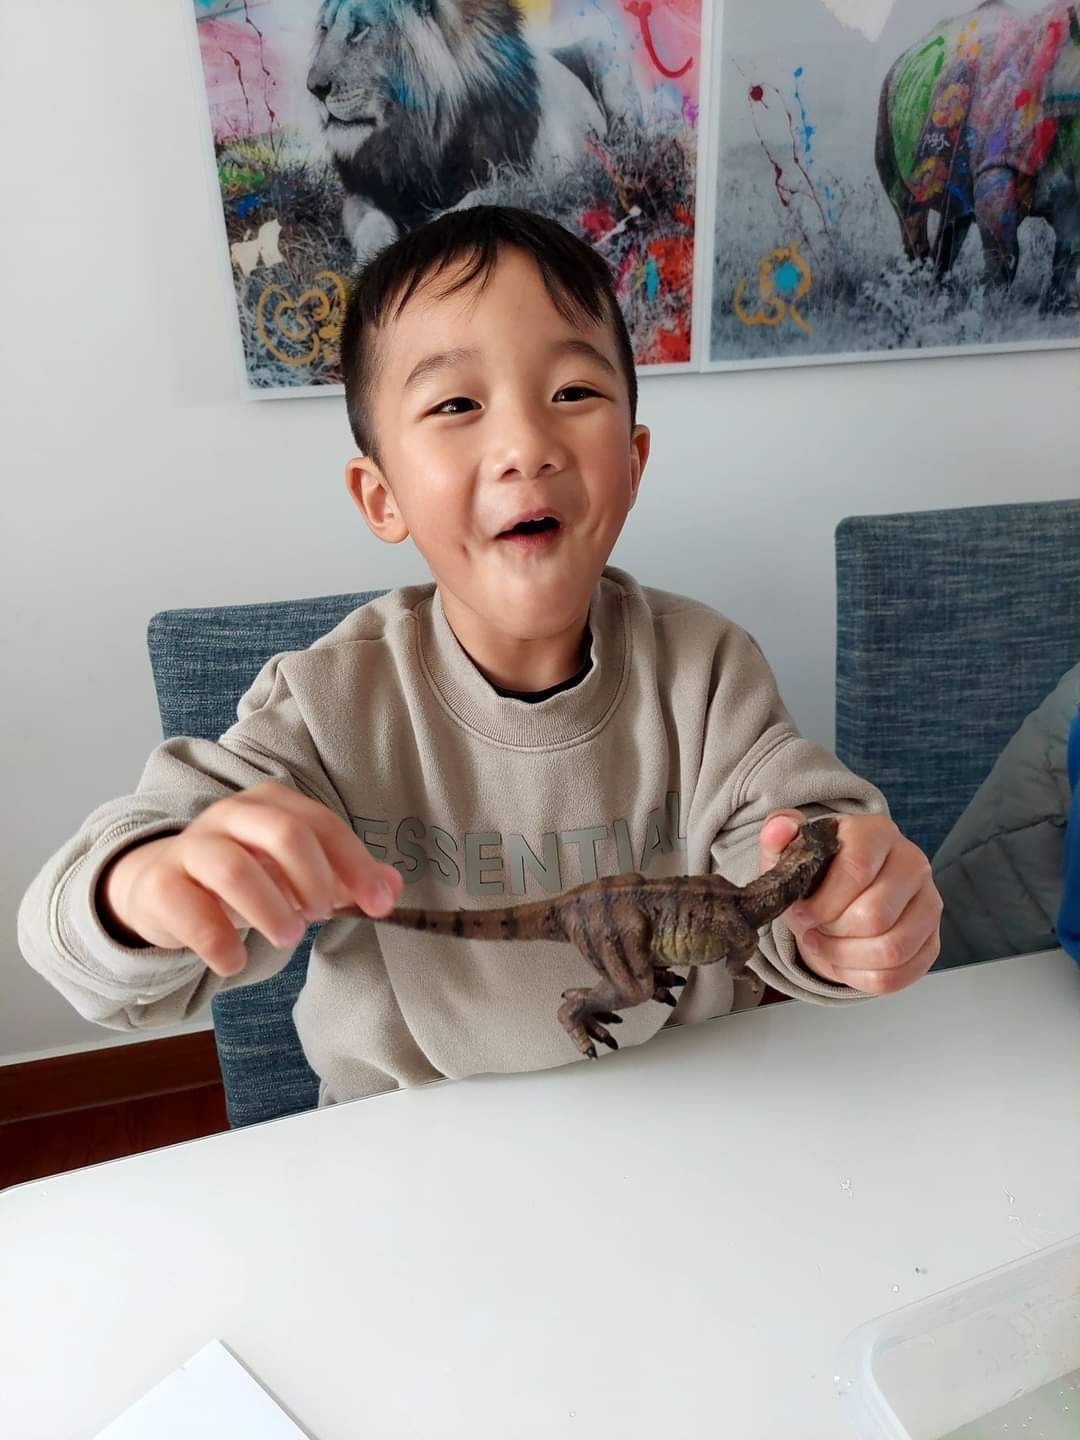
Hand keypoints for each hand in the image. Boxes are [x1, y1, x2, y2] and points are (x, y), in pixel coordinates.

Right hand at [99, 781, 404, 976]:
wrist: (160, 886)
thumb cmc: (241, 876)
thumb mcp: (294, 870)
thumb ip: (343, 877)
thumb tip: (392, 887)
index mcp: (270, 804)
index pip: (322, 824)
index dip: (356, 865)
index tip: (379, 905)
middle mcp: (230, 816)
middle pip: (284, 833)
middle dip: (314, 880)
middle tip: (320, 916)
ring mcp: (191, 847)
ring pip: (235, 869)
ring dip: (272, 910)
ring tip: (287, 936)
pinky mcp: (160, 885)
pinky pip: (192, 913)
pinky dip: (221, 944)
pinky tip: (235, 961)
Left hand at [758, 810, 941, 993]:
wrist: (840, 897)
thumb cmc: (817, 873)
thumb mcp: (791, 851)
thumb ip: (778, 834)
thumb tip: (779, 828)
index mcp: (877, 833)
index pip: (858, 869)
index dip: (823, 902)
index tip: (800, 915)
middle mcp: (912, 863)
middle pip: (876, 915)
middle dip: (833, 932)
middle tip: (812, 931)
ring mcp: (928, 903)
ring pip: (891, 949)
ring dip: (845, 957)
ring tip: (824, 946)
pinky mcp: (932, 941)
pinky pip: (899, 975)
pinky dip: (861, 977)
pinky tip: (843, 961)